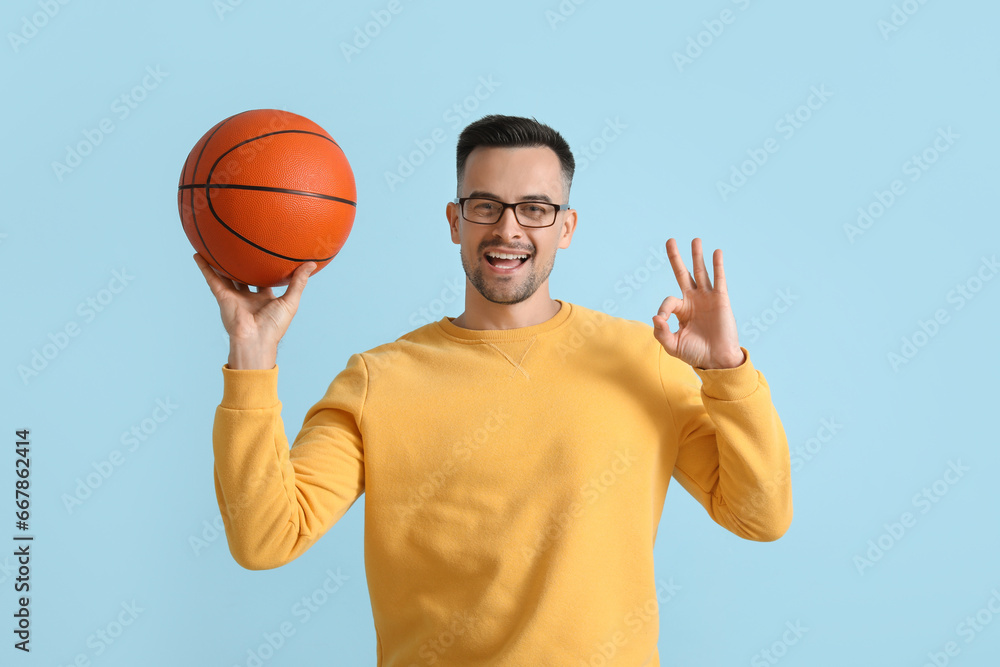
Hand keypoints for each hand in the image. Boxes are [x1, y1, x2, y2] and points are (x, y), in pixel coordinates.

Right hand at [193, 253, 315, 352]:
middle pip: (244, 276)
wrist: (256, 339)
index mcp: (264, 299)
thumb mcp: (291, 301)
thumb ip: (299, 282)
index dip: (266, 270)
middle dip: (243, 264)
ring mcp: (234, 296)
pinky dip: (204, 267)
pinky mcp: (223, 297)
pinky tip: (198, 254)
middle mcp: (248, 297)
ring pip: (226, 275)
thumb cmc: (275, 325)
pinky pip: (212, 279)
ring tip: (216, 246)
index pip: (265, 281)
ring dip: (220, 262)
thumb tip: (312, 264)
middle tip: (242, 247)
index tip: (268, 256)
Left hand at [652, 238, 743, 369]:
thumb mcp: (672, 345)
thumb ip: (661, 333)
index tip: (662, 321)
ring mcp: (707, 298)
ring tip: (695, 240)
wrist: (717, 361)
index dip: (663, 310)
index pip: (668, 301)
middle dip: (676, 258)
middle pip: (683, 274)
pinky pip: (719, 279)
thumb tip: (655, 316)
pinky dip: (717, 266)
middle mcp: (693, 300)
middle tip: (670, 240)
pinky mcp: (721, 300)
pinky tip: (716, 252)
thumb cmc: (695, 354)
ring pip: (700, 272)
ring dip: (697, 256)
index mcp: (681, 310)